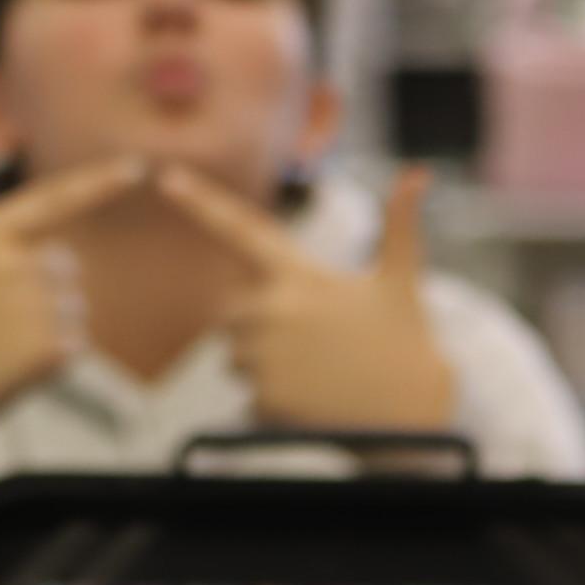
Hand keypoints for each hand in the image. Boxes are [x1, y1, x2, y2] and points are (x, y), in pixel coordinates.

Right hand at [0, 155, 146, 448]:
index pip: (52, 200)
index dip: (99, 182)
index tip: (137, 167)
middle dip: (46, 293)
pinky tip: (13, 368)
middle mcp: (9, 264)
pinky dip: (54, 360)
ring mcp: (28, 306)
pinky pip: (76, 344)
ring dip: (50, 328)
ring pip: (75, 308)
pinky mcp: (43, 348)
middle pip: (68, 268)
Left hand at [147, 163, 457, 433]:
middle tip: (310, 340)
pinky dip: (273, 401)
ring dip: (264, 364)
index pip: (242, 230)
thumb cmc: (404, 339)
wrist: (412, 410)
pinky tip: (312, 398)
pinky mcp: (263, 396)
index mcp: (298, 275)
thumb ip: (400, 223)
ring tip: (316, 370)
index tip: (166, 177)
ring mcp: (265, 355)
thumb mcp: (401, 277)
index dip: (201, 201)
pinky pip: (248, 396)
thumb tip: (418, 173)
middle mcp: (273, 310)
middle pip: (230, 313)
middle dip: (256, 325)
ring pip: (236, 357)